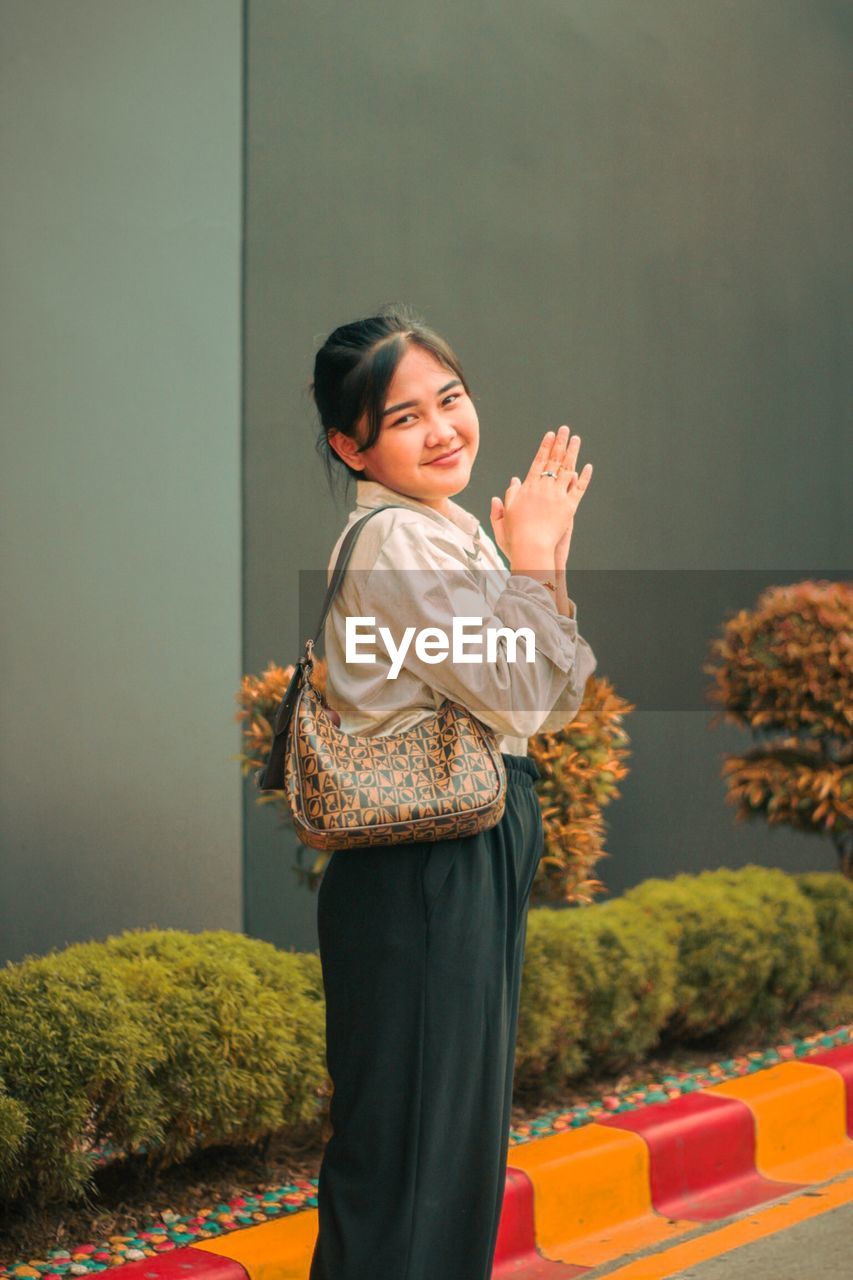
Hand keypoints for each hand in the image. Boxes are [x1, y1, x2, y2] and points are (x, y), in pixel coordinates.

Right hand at [490, 425, 591, 559]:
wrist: (531, 546)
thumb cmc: (516, 533)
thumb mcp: (505, 513)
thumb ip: (509, 496)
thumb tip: (513, 481)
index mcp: (528, 487)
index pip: (538, 461)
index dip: (545, 447)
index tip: (550, 435)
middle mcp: (544, 487)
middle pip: (554, 461)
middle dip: (560, 443)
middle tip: (565, 430)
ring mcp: (558, 496)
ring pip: (568, 470)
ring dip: (573, 453)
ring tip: (576, 440)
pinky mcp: (569, 507)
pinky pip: (579, 489)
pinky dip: (584, 477)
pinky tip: (588, 467)